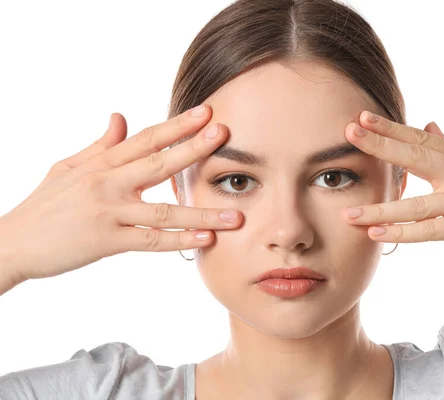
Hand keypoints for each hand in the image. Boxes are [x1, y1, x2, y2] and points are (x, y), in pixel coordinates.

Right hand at [1, 104, 241, 284]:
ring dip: (201, 212)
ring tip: (234, 215)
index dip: (177, 125)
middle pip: (159, 162)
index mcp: (102, 163)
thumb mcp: (68, 167)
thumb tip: (121, 116)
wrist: (11, 242)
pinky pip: (149, 240)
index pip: (145, 139)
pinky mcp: (105, 241)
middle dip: (194, 148)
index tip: (205, 112)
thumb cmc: (43, 206)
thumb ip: (101, 146)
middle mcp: (107, 183)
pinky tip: (205, 240)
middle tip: (224, 135)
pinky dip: (178, 241)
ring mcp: (108, 211)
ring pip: (163, 209)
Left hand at [341, 111, 443, 266]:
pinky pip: (429, 231)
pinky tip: (376, 234)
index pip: (421, 138)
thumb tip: (429, 125)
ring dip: (379, 208)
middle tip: (349, 134)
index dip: (391, 128)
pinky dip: (401, 233)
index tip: (362, 119)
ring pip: (416, 204)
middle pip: (416, 155)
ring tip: (348, 213)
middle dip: (380, 145)